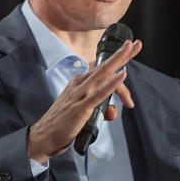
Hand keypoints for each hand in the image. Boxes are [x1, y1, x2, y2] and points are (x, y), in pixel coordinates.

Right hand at [27, 40, 141, 163]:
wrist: (44, 136)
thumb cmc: (62, 124)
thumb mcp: (83, 111)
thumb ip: (99, 109)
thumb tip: (113, 111)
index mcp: (78, 83)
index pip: (101, 70)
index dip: (116, 63)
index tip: (128, 53)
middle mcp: (79, 84)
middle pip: (104, 67)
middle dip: (120, 54)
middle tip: (135, 44)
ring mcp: (79, 94)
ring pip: (102, 74)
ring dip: (117, 61)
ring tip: (130, 48)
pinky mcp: (80, 107)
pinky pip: (99, 94)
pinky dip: (112, 84)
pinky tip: (122, 75)